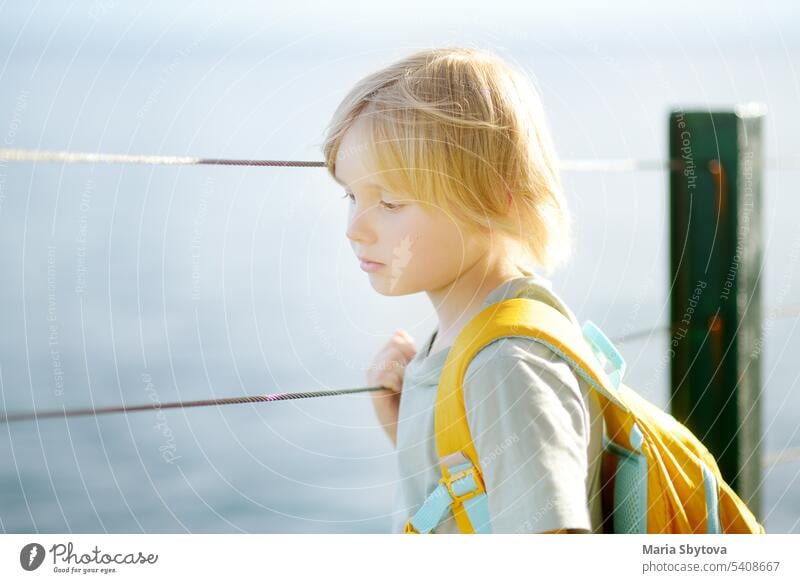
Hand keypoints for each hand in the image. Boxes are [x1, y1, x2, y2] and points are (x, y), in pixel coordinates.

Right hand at [367, 329, 416, 445]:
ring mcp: (372, 376)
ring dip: (404, 372)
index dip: (410, 348)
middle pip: (395, 344)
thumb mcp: (415, 370)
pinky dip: (397, 382)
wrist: (411, 426)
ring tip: (405, 386)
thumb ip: (409, 351)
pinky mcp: (373, 388)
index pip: (397, 338)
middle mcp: (375, 365)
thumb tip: (399, 331)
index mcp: (385, 358)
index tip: (416, 363)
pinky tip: (399, 392)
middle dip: (409, 359)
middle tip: (411, 378)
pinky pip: (386, 374)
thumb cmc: (416, 399)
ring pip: (391, 358)